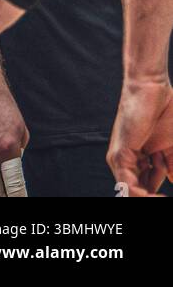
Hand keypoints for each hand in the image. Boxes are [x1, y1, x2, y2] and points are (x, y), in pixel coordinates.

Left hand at [108, 77, 172, 196]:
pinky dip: (141, 195)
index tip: (168, 196)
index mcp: (141, 161)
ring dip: (151, 198)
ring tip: (164, 188)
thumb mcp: (172, 149)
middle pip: (140, 191)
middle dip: (155, 196)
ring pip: (133, 192)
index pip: (148, 188)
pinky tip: (156, 197)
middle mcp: (128, 162)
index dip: (158, 196)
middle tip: (165, 189)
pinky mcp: (119, 154)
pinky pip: (127, 184)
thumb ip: (172, 167)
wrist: (153, 89)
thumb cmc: (165, 113)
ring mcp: (121, 159)